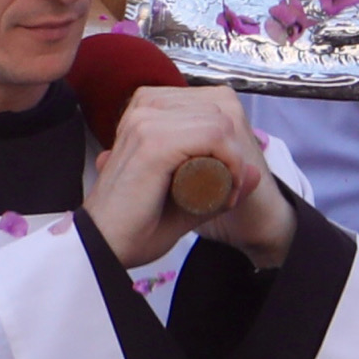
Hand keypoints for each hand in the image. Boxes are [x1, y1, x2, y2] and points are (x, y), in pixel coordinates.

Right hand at [85, 85, 280, 270]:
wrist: (102, 250)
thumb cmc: (135, 228)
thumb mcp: (186, 201)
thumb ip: (220, 186)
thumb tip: (257, 172)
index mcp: (146, 114)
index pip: (207, 108)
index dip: (227, 143)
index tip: (229, 184)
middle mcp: (144, 110)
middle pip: (217, 111)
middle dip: (234, 150)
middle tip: (231, 191)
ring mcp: (147, 122)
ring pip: (219, 121)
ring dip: (234, 158)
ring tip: (227, 194)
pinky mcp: (154, 142)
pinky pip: (213, 135)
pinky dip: (230, 162)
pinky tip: (227, 190)